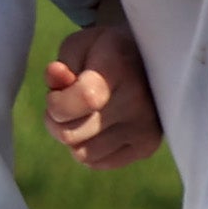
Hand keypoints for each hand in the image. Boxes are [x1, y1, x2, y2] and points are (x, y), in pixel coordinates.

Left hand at [39, 16, 161, 167]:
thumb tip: (56, 75)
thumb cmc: (106, 52)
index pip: (83, 100)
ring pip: (83, 154)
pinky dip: (91, 149)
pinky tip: (99, 129)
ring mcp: (146, 127)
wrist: (151, 61)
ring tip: (84, 117)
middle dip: (58, 121)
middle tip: (68, 105)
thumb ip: (65, 62)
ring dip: (75, 137)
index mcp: (121, 68)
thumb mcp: (81, 46)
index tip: (57, 93)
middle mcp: (139, 101)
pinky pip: (98, 163)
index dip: (56, 103)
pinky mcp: (148, 146)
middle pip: (72, 134)